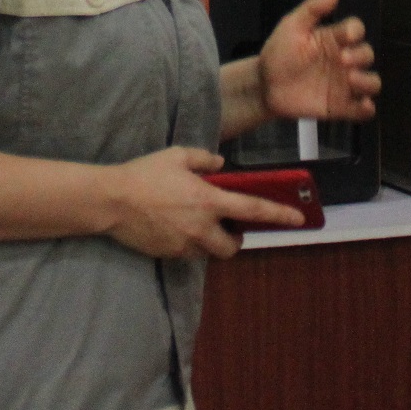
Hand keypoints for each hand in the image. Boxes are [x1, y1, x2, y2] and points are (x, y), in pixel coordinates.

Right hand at [102, 147, 303, 259]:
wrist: (112, 201)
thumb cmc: (145, 173)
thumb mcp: (177, 155)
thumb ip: (204, 160)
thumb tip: (220, 165)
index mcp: (208, 200)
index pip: (252, 209)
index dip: (278, 214)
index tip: (298, 219)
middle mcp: (202, 227)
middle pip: (234, 246)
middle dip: (236, 238)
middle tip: (228, 224)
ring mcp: (186, 244)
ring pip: (212, 252)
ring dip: (213, 241)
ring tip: (199, 224)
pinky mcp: (171, 254)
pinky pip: (191, 252)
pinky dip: (192, 243)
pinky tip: (176, 226)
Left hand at [261, 0, 380, 123]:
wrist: (264, 86)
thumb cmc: (279, 53)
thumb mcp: (291, 26)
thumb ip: (311, 9)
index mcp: (334, 39)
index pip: (355, 30)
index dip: (355, 31)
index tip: (346, 35)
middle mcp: (343, 60)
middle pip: (367, 54)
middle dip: (360, 56)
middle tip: (342, 60)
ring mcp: (344, 84)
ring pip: (372, 82)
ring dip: (367, 81)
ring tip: (351, 80)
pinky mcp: (340, 106)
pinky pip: (363, 109)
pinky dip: (366, 108)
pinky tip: (360, 105)